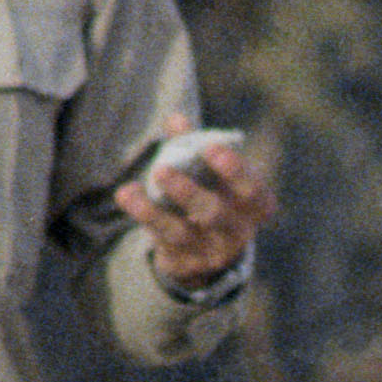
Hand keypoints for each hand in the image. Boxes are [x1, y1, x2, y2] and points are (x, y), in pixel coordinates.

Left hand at [118, 130, 273, 288]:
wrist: (206, 253)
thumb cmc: (213, 197)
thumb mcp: (212, 174)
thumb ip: (194, 146)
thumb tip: (176, 119)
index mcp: (254, 206)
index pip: (253, 191)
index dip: (235, 171)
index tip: (211, 148)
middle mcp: (236, 232)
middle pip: (216, 214)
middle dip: (189, 192)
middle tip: (164, 168)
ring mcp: (209, 252)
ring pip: (183, 231)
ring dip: (159, 206)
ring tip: (149, 177)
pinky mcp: (183, 262)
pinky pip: (161, 239)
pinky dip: (143, 213)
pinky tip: (126, 194)